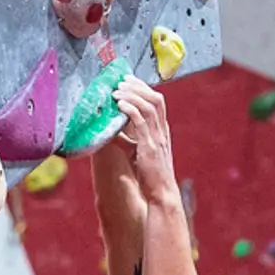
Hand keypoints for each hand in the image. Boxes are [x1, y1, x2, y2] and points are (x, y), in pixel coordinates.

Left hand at [112, 76, 177, 207]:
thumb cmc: (150, 176)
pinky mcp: (149, 146)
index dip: (143, 89)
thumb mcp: (140, 153)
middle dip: (138, 87)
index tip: (129, 82)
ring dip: (132, 95)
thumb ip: (130, 141)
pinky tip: (120, 104)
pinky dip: (131, 109)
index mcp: (162, 131)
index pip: (157, 102)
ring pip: (149, 106)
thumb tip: (112, 133)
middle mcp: (162, 131)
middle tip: (121, 81)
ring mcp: (157, 138)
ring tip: (117, 90)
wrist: (161, 194)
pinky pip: (142, 121)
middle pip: (155, 98)